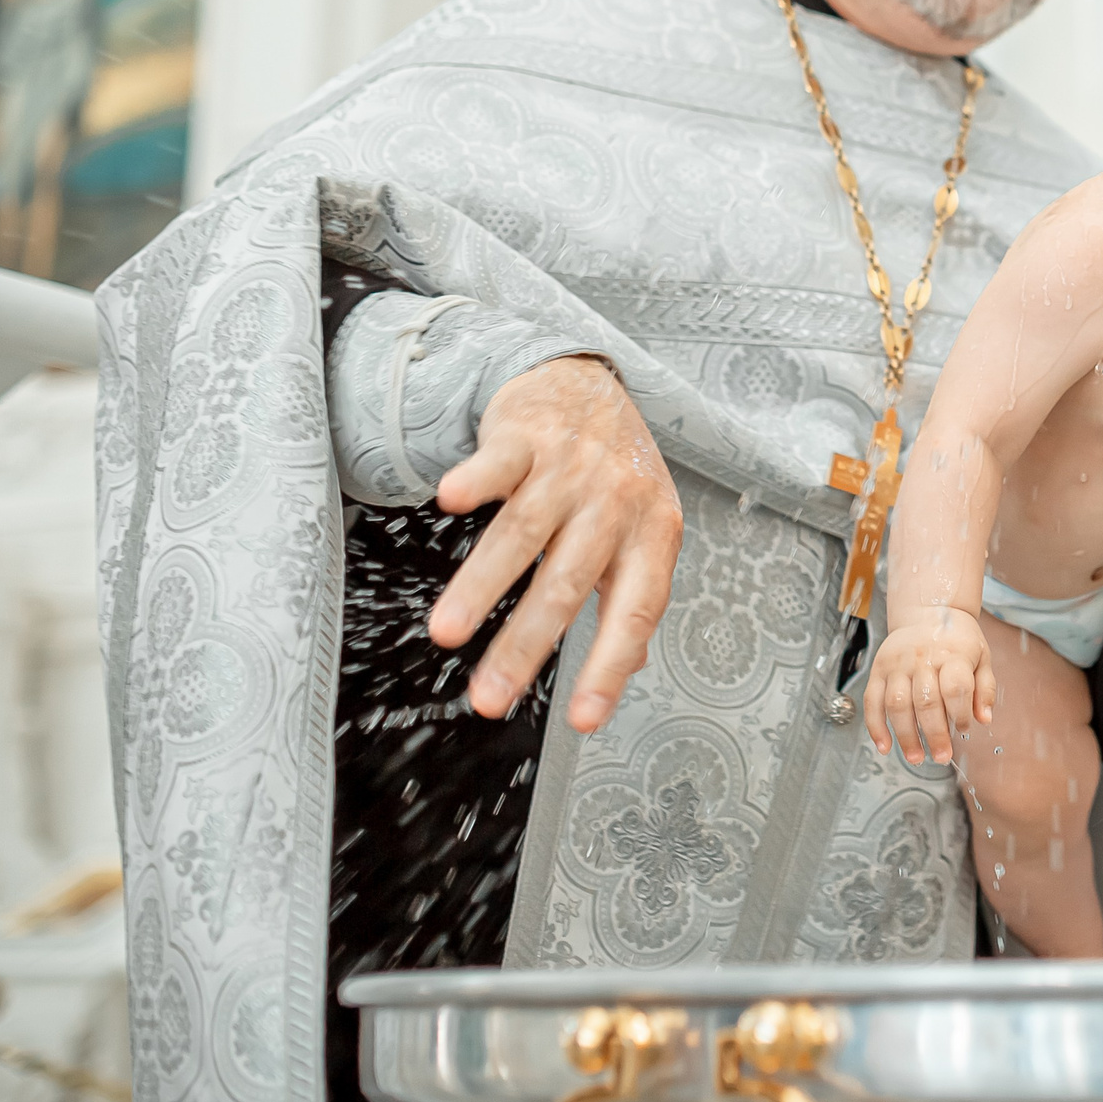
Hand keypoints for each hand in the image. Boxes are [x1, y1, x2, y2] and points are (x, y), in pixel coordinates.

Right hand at [428, 355, 682, 733]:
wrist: (589, 382)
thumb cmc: (615, 472)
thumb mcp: (643, 532)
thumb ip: (632, 596)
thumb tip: (628, 669)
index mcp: (654, 535)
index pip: (636, 611)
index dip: (610, 666)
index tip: (585, 719)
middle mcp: (616, 502)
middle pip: (566, 583)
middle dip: (525, 647)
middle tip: (489, 699)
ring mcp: (573, 466)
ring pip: (524, 532)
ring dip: (482, 585)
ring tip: (448, 632)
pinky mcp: (530, 434)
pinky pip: (499, 461)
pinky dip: (476, 480)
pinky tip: (452, 500)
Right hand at [862, 611, 994, 765]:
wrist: (928, 610)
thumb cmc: (956, 638)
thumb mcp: (982, 656)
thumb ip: (984, 688)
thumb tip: (984, 719)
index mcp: (952, 653)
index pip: (955, 688)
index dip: (960, 714)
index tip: (964, 728)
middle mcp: (922, 658)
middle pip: (926, 701)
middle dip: (934, 735)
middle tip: (941, 756)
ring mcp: (897, 664)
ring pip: (897, 704)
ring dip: (905, 735)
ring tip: (916, 757)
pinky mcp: (879, 669)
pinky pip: (872, 701)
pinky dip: (876, 726)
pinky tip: (885, 746)